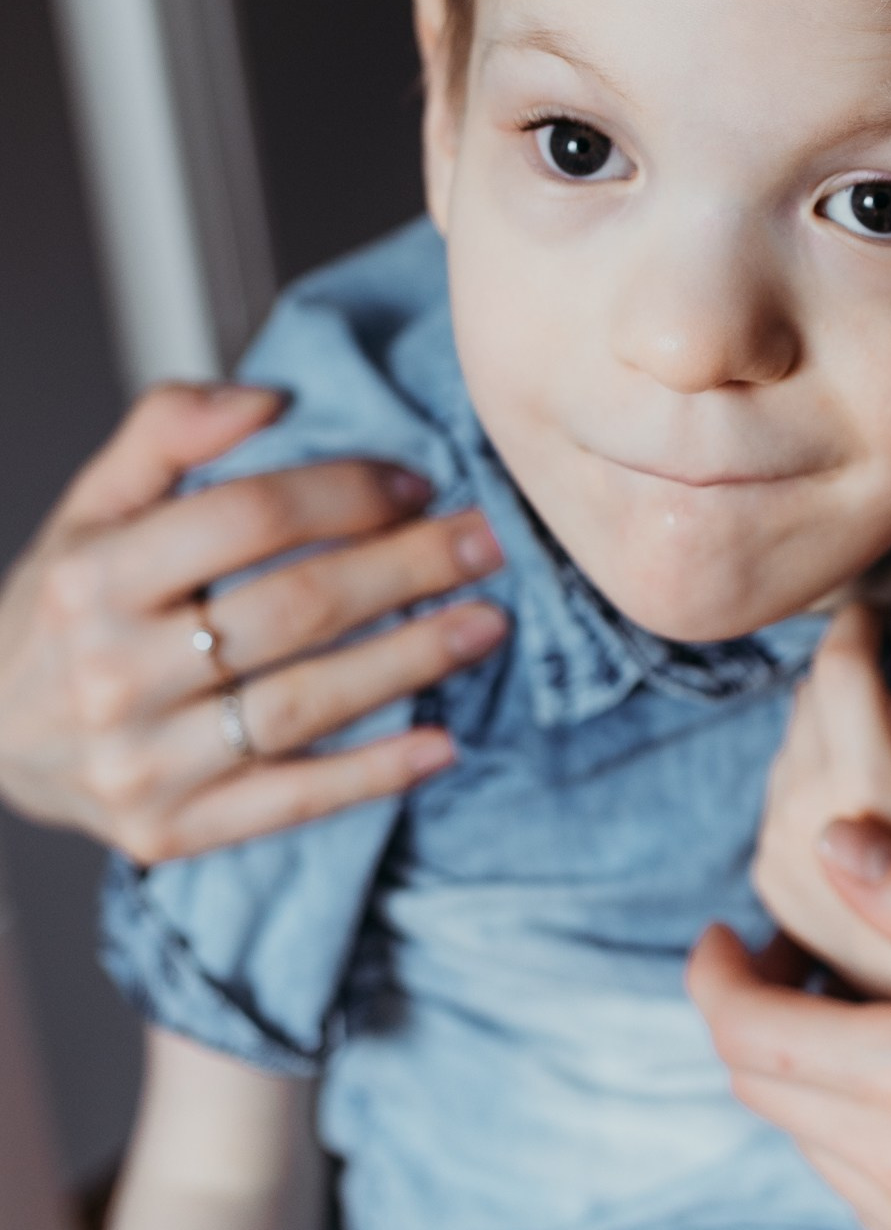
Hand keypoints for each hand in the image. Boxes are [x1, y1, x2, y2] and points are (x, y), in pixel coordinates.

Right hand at [0, 384, 508, 862]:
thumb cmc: (64, 607)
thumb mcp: (92, 504)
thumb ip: (167, 431)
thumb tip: (268, 399)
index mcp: (93, 577)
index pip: (248, 516)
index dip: (344, 493)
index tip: (415, 486)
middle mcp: (111, 671)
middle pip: (293, 609)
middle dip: (407, 570)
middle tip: (487, 543)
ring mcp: (140, 760)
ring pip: (302, 705)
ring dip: (410, 662)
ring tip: (486, 624)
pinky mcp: (169, 830)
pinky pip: (289, 802)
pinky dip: (373, 775)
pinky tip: (443, 744)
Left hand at [696, 811, 890, 1229]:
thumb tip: (831, 843)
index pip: (747, 1031)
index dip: (716, 975)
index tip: (729, 934)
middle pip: (767, 1093)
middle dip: (756, 1019)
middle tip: (796, 961)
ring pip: (819, 1153)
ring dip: (816, 1084)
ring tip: (871, 1024)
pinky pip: (878, 1211)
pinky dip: (872, 1148)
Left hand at [754, 604, 890, 996]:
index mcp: (859, 786)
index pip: (837, 666)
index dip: (859, 624)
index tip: (880, 615)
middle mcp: (796, 814)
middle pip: (809, 700)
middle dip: (859, 692)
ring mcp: (773, 852)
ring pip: (791, 746)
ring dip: (836, 739)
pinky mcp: (767, 883)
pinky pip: (780, 798)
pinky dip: (817, 786)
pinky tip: (871, 833)